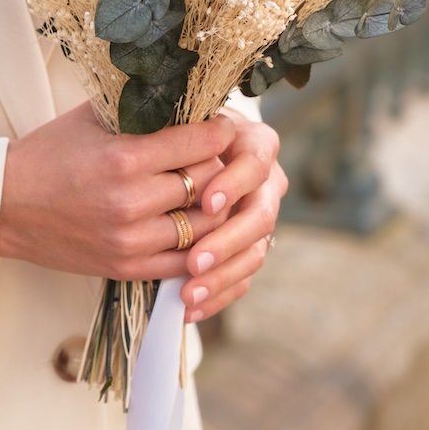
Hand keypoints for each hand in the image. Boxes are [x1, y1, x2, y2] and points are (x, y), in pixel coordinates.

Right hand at [0, 102, 236, 280]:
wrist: (5, 207)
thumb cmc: (49, 154)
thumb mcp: (92, 118)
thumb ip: (141, 106)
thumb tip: (190, 91)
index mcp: (124, 158)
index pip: (202, 143)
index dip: (219, 131)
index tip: (221, 127)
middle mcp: (131, 202)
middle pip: (211, 183)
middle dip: (220, 166)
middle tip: (216, 158)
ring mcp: (131, 240)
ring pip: (206, 224)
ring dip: (214, 207)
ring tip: (212, 191)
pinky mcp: (127, 267)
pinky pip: (184, 260)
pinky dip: (199, 244)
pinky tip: (196, 224)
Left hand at [180, 111, 286, 322]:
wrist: (169, 151)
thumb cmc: (162, 127)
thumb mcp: (166, 119)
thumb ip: (175, 129)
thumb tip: (164, 138)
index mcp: (255, 142)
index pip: (255, 162)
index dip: (234, 183)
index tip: (206, 202)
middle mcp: (266, 180)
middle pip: (261, 214)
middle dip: (228, 241)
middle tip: (194, 261)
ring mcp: (260, 216)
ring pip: (255, 252)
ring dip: (222, 276)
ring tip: (187, 294)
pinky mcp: (247, 246)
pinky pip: (242, 277)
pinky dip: (217, 295)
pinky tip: (187, 310)